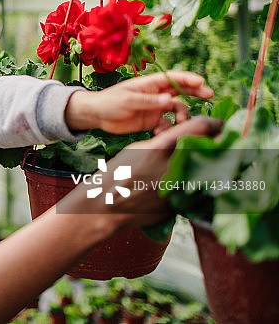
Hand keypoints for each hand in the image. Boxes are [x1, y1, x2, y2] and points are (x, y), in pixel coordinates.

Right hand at [60, 116, 222, 229]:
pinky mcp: (182, 205)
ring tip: (215, 160)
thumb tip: (186, 135)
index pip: (201, 126)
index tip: (218, 124)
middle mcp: (175, 166)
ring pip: (212, 171)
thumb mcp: (138, 148)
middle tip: (222, 141)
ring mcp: (180, 188)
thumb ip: (164, 141)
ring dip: (216, 164)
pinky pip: (201, 190)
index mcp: (162, 147)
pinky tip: (199, 180)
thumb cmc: (118, 172)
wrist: (107, 206)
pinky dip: (205, 184)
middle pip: (212, 148)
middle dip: (219, 143)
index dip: (213, 122)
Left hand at [64, 71, 213, 133]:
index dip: (188, 79)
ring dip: (182, 115)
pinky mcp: (151, 121)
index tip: (202, 83)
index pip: (173, 78)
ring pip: (176, 108)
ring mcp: (154, 107)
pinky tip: (160, 133)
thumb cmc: (109, 102)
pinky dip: (168, 128)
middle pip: (180, 90)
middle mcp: (155, 94)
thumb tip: (170, 100)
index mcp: (149, 83)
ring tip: (180, 123)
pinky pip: (167, 124)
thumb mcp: (127, 100)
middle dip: (195, 92)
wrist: (96, 116)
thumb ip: (148, 101)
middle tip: (209, 95)